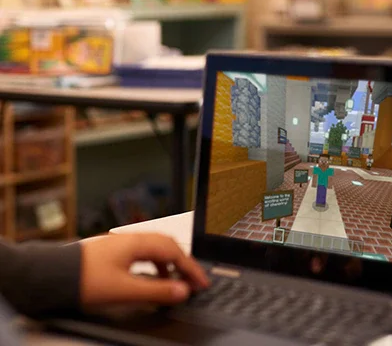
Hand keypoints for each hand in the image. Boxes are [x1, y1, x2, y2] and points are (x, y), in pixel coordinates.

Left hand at [80, 233, 209, 307]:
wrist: (50, 275)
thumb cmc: (83, 279)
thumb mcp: (124, 289)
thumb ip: (156, 290)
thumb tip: (182, 291)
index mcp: (137, 243)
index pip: (175, 253)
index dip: (191, 269)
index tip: (202, 283)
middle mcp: (131, 239)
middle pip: (168, 247)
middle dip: (184, 263)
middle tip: (194, 280)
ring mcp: (121, 244)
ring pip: (155, 249)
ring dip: (169, 264)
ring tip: (175, 281)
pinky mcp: (112, 252)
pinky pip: (143, 254)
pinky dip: (155, 265)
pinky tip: (151, 278)